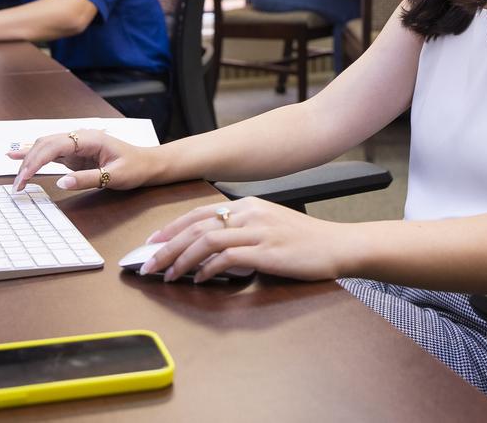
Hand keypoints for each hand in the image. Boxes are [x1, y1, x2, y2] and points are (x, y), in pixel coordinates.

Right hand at [7, 128, 159, 192]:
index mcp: (89, 138)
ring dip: (29, 161)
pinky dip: (34, 156)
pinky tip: (17, 155)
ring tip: (15, 178)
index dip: (36, 161)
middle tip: (17, 186)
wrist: (148, 164)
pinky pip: (50, 153)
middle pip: (45, 144)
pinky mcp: (75, 154)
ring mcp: (76, 144)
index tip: (24, 178)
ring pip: (45, 147)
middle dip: (28, 163)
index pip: (54, 146)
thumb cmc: (135, 167)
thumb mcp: (114, 176)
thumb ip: (88, 179)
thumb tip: (61, 183)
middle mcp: (80, 137)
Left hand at [140, 197, 349, 282]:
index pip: (198, 213)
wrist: (338, 245)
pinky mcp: (266, 251)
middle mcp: (249, 213)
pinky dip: (208, 269)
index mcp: (247, 206)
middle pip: (195, 226)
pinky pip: (227, 257)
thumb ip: (242, 232)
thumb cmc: (305, 241)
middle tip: (148, 264)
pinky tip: (199, 280)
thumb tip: (212, 250)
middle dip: (166, 246)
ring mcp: (258, 231)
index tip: (152, 243)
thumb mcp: (270, 226)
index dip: (171, 228)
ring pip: (206, 239)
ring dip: (181, 258)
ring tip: (167, 275)